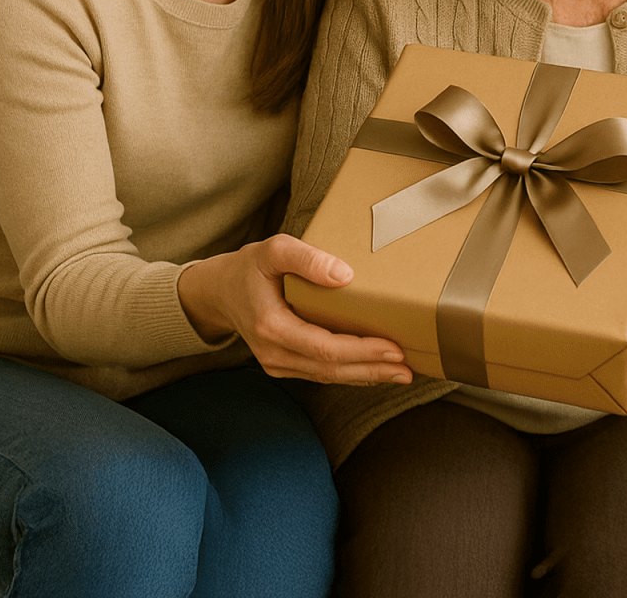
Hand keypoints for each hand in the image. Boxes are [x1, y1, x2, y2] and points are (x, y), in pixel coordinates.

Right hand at [177, 233, 411, 384]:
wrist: (219, 290)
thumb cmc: (250, 266)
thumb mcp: (274, 249)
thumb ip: (307, 258)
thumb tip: (344, 275)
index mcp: (272, 327)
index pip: (325, 348)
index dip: (362, 351)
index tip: (394, 348)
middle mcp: (273, 352)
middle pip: (331, 369)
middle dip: (372, 370)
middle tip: (408, 369)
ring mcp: (276, 362)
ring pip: (327, 376)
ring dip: (365, 375)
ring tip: (400, 373)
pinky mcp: (282, 364)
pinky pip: (319, 372)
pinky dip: (349, 373)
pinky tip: (373, 371)